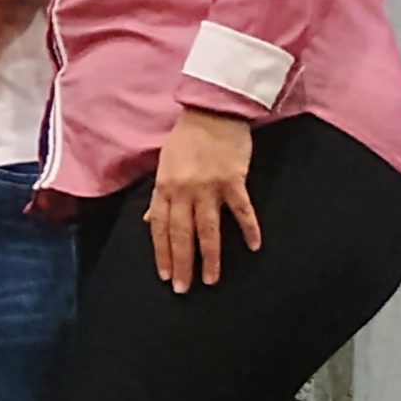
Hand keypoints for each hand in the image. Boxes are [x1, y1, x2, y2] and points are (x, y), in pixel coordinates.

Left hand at [146, 107, 260, 292]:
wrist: (212, 112)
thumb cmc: (186, 139)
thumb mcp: (164, 165)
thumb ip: (158, 196)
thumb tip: (146, 220)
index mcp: (164, 187)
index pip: (159, 228)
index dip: (162, 253)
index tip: (165, 275)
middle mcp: (183, 191)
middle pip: (181, 234)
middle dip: (181, 264)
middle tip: (183, 289)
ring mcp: (209, 187)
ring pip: (208, 230)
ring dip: (209, 257)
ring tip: (210, 280)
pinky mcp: (233, 181)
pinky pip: (242, 210)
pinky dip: (249, 228)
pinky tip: (254, 246)